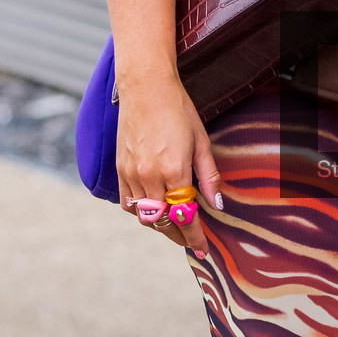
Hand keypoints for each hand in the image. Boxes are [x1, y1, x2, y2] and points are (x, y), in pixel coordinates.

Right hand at [116, 70, 222, 257]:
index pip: (185, 216)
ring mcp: (131, 174)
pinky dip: (141, 212)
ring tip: (175, 228)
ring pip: (144, 215)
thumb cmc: (178, 109)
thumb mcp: (201, 141)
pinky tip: (153, 210)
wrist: (146, 87)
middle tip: (191, 243)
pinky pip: (128, 202)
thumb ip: (209, 176)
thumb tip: (217, 204)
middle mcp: (149, 177)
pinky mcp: (120, 168)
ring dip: (160, 226)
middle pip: (164, 221)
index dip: (194, 236)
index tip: (203, 249)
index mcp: (173, 171)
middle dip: (179, 236)